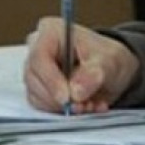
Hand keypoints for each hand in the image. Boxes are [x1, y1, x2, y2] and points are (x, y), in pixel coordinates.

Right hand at [24, 17, 140, 114]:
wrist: (111, 72)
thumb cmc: (107, 57)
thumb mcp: (109, 61)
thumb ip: (93, 74)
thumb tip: (75, 91)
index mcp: (51, 31)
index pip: (39, 56)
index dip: (51, 79)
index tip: (67, 98)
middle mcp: (38, 48)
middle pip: (33, 77)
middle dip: (58, 98)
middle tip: (82, 106)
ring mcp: (36, 70)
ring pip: (36, 95)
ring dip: (62, 108)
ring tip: (89, 105)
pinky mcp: (39, 89)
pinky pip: (42, 106)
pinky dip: (62, 113)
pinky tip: (84, 107)